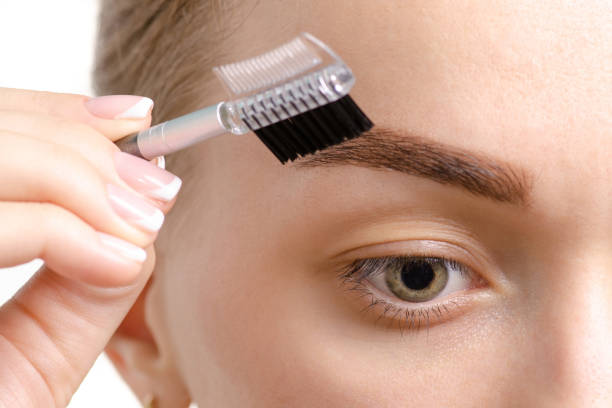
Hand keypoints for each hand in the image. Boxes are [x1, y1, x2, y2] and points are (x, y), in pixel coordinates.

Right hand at [0, 88, 181, 406]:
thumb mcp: (43, 349)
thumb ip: (85, 278)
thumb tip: (138, 205)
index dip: (59, 115)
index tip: (135, 120)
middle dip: (85, 147)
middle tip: (153, 185)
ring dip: (81, 180)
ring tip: (142, 219)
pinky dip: (60, 228)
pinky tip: (116, 257)